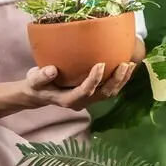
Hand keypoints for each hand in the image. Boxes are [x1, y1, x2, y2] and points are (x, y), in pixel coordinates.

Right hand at [21, 62, 136, 110]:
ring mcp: (90, 99)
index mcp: (68, 100)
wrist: (40, 94)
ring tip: (131, 64)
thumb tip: (51, 70)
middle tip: (124, 63)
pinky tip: (127, 65)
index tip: (100, 63)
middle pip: (103, 94)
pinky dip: (120, 79)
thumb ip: (40, 77)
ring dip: (122, 80)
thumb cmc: (37, 86)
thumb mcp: (34, 81)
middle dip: (115, 80)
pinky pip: (110, 88)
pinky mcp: (94, 94)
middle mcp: (83, 102)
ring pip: (110, 93)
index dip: (94, 80)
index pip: (85, 91)